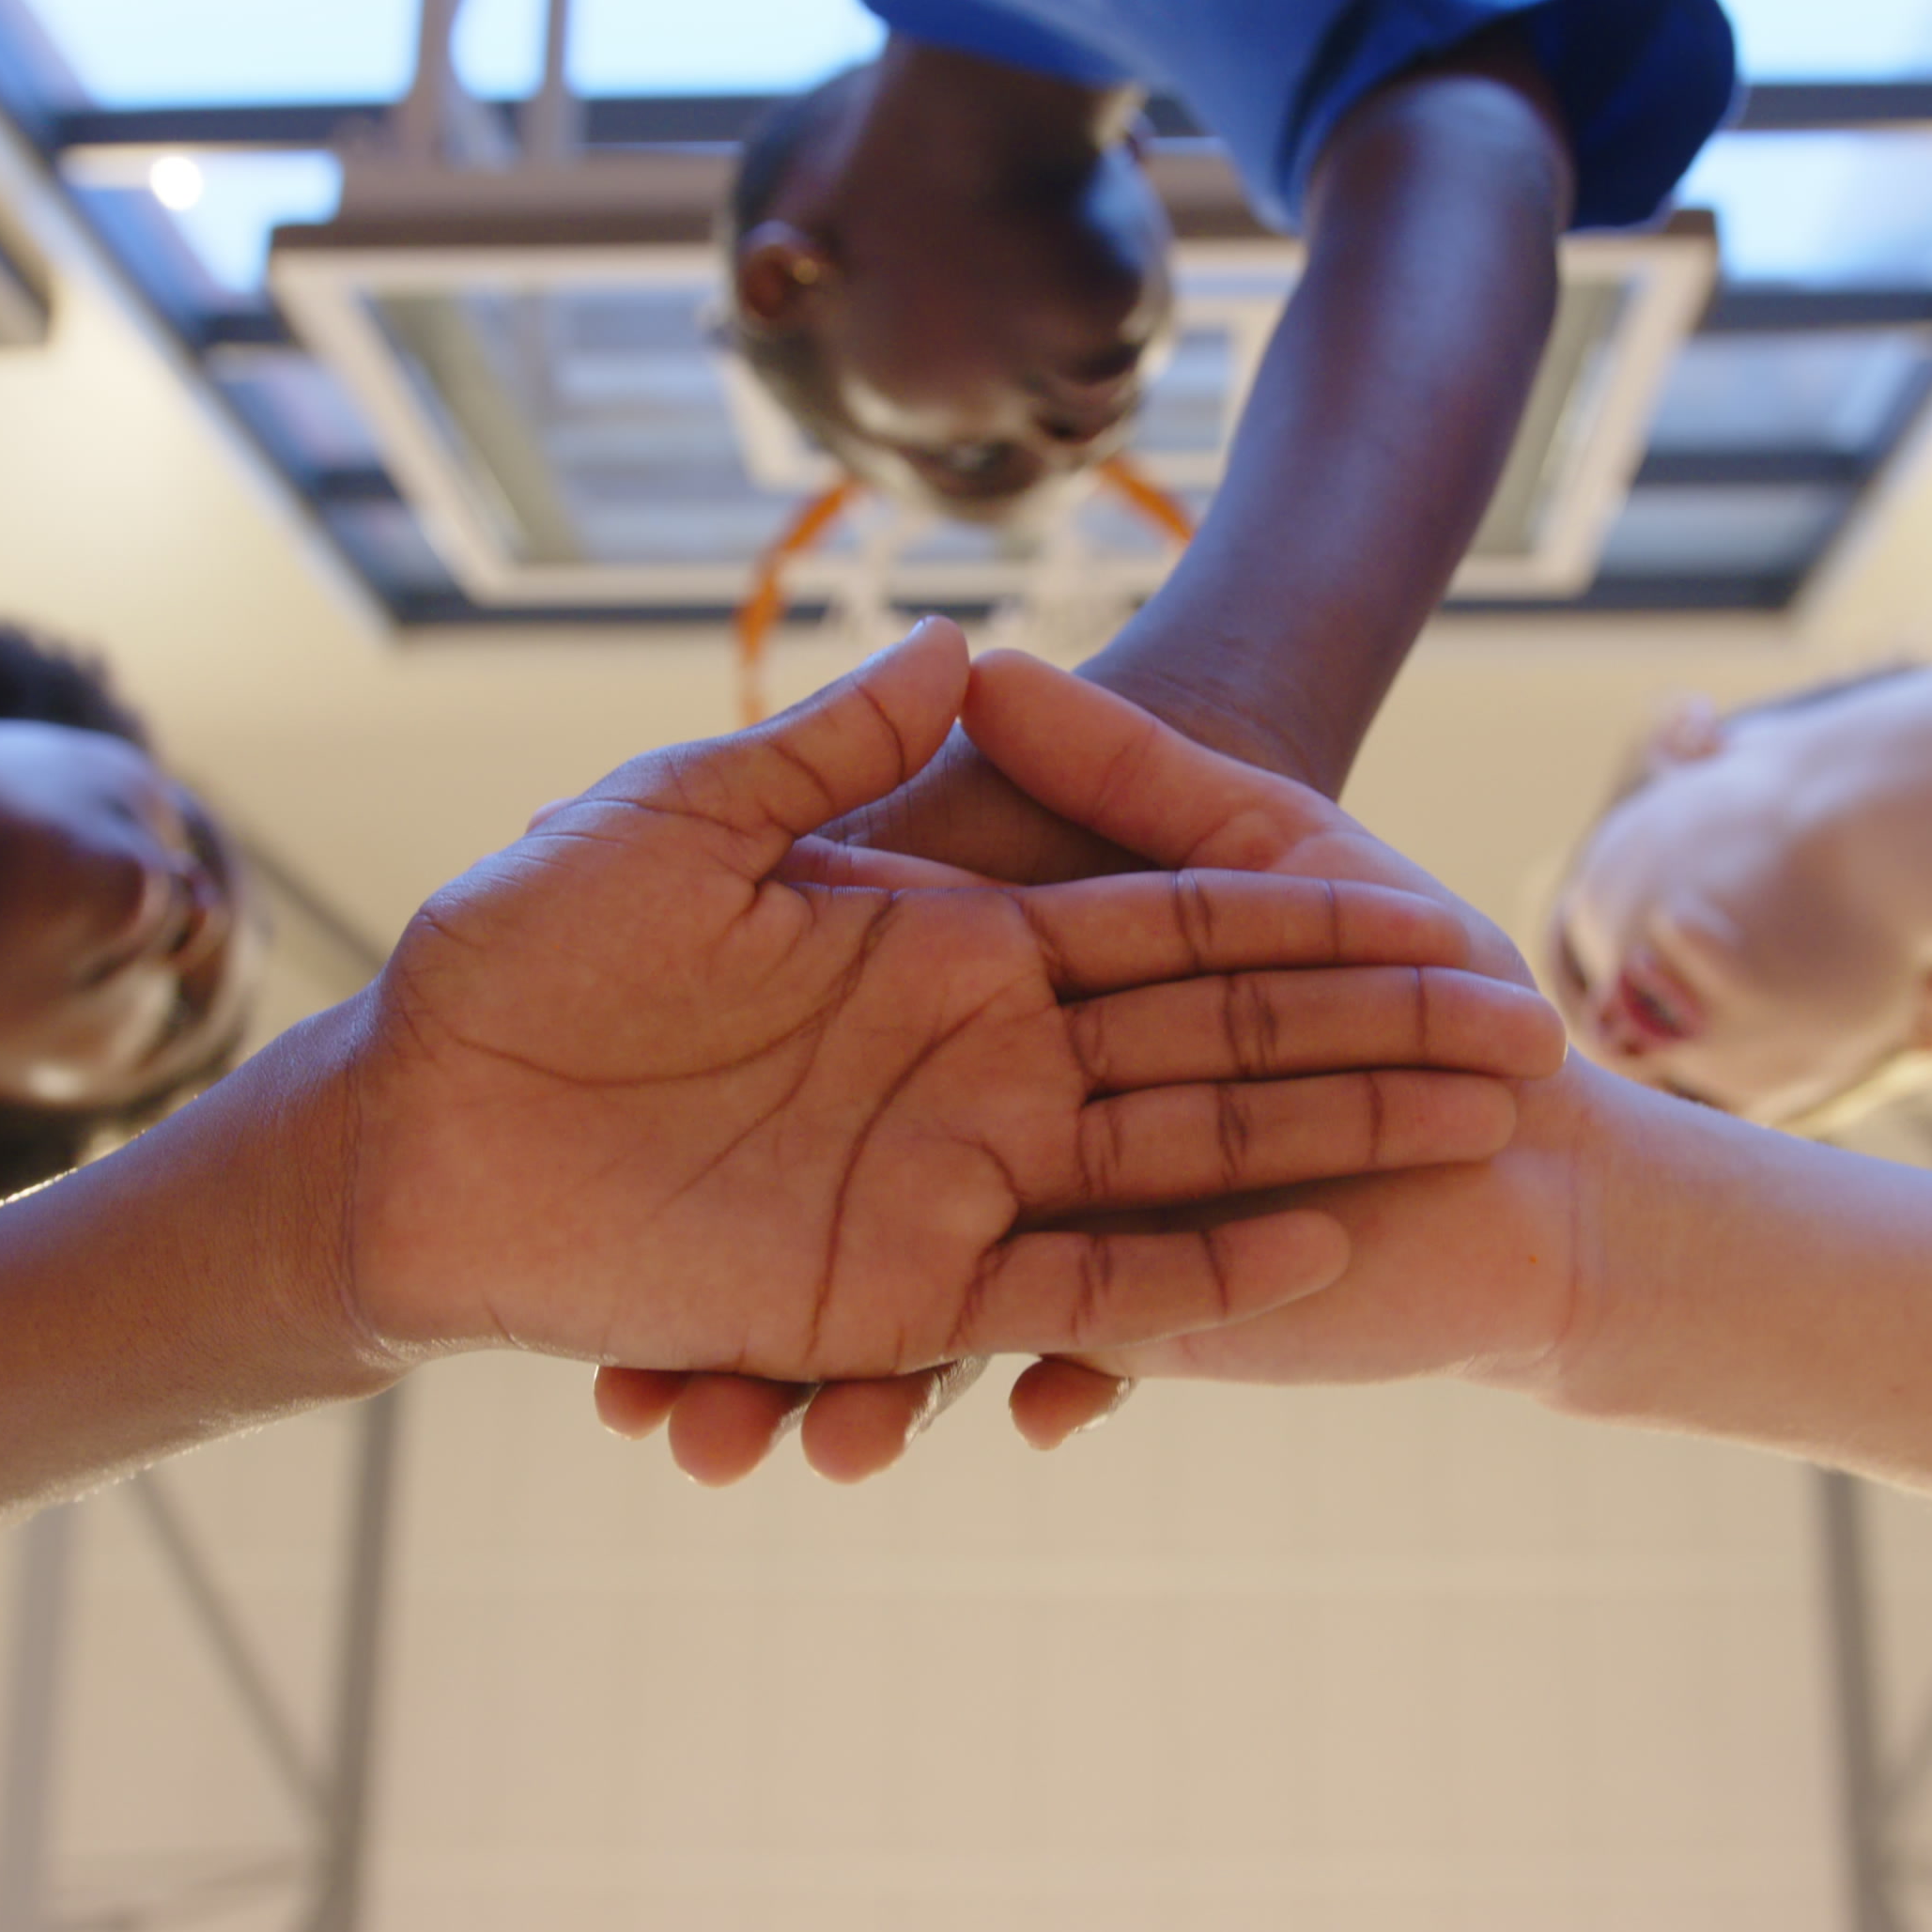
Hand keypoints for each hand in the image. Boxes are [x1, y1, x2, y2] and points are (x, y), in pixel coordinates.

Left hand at [323, 620, 1569, 1385]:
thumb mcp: (676, 823)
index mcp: (950, 936)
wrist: (414, 1140)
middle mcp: (978, 1057)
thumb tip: (970, 642)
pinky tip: (1303, 1254)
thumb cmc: (521, 955)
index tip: (1442, 922)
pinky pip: (1072, 1288)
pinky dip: (1187, 1278)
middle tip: (1517, 1048)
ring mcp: (951, 1176)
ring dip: (1318, 1155)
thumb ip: (828, 746)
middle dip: (1366, 1045)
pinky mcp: (900, 1285)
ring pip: (1179, 1165)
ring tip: (1454, 1155)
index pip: (1175, 923)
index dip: (1310, 927)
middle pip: (1217, 1047)